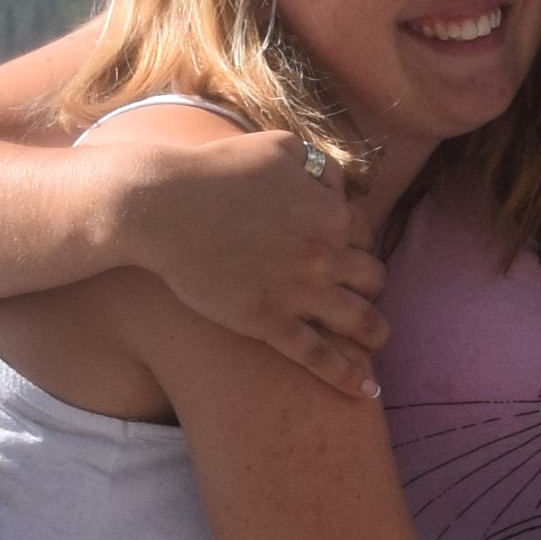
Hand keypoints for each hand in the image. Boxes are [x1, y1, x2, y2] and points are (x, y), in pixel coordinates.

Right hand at [85, 111, 391, 402]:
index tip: (349, 253)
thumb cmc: (216, 172)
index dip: (359, 244)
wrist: (164, 207)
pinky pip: (320, 357)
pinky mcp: (268, 323)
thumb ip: (316, 164)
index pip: (367, 234)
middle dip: (371, 287)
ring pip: (361, 322)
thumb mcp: (278, 147)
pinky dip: (348, 376)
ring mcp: (299, 293)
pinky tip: (366, 392)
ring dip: (376, 333)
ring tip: (376, 341)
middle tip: (359, 294)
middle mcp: (325, 256)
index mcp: (331, 213)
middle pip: (373, 279)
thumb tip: (337, 182)